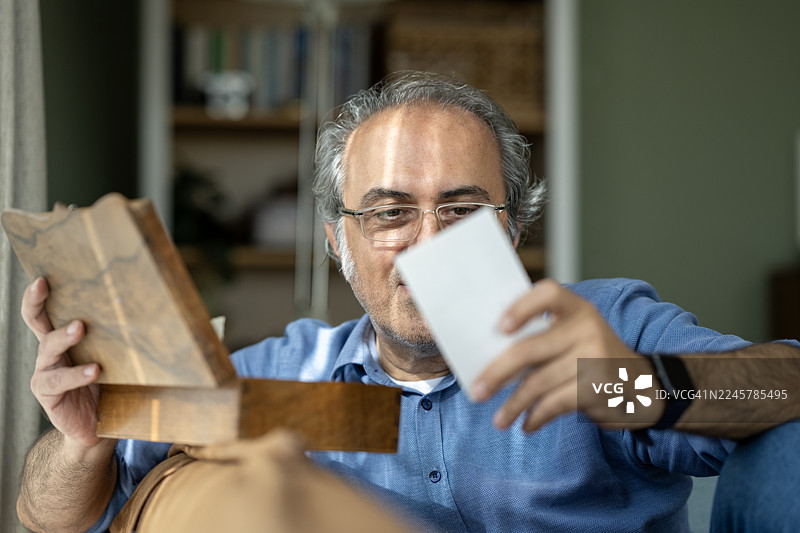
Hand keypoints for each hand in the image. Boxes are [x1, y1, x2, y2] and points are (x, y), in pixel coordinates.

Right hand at [22, 277, 104, 447]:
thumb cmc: (108, 385)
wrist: (98, 427)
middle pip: (36, 322)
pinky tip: (95, 370)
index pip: (45, 312)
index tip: (42, 277)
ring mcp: (46, 374)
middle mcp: (49, 353)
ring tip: (80, 327)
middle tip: (44, 286)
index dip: (38, 295)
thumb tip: (155, 310)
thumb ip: (119, 338)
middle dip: (36, 302)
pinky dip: (78, 374)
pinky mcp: (50, 395)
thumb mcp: (112, 357)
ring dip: (64, 336)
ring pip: (49, 349)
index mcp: (62, 340)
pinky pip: (60, 382)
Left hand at [471, 279, 661, 431]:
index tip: (499, 327)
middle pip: (529, 349)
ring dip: (513, 405)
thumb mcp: (576, 335)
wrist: (644, 385)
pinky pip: (554, 404)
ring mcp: (594, 358)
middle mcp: (586, 328)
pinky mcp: (597, 388)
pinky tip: (526, 425)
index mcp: (577, 308)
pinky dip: (535, 417)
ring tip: (499, 420)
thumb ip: (543, 336)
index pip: (549, 293)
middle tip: (477, 391)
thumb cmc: (593, 356)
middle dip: (497, 373)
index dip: (522, 307)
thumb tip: (489, 356)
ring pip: (538, 383)